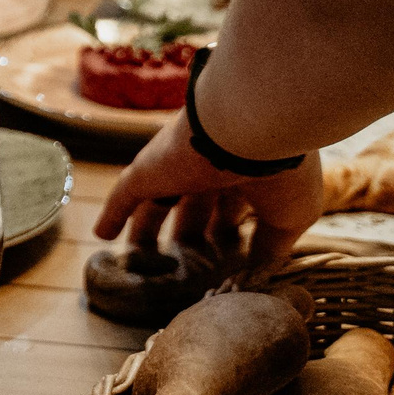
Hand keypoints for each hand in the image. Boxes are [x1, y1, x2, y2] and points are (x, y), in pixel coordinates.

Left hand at [95, 113, 324, 276]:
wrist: (251, 124)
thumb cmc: (281, 170)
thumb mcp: (290, 215)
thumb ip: (271, 244)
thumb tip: (256, 270)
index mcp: (248, 172)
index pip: (232, 207)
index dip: (227, 232)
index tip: (224, 261)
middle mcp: (210, 166)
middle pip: (193, 206)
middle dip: (188, 234)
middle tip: (183, 266)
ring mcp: (176, 167)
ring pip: (156, 202)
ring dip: (147, 230)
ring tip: (140, 260)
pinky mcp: (148, 169)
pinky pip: (124, 194)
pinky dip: (113, 213)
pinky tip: (103, 235)